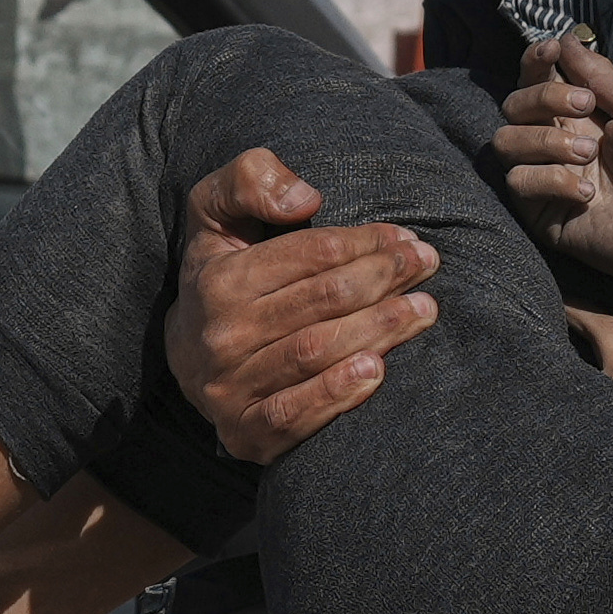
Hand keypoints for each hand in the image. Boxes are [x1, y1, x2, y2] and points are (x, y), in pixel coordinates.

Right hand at [167, 145, 433, 466]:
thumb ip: (249, 180)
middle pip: (323, 301)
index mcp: (218, 280)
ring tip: (424, 310)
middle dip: (384, 279)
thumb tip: (306, 200)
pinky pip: (296, 414)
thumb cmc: (221, 273)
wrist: (185, 356)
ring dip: (380, 329)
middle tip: (427, 265)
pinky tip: (378, 370)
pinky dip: (338, 394)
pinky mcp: (245, 433)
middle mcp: (221, 336)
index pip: (309, 255)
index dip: (363, 243)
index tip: (404, 238)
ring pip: (317, 352)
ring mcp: (230, 389)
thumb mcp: (216, 212)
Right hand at [499, 35, 612, 286]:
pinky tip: (587, 193)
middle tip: (587, 108)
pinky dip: (552, 180)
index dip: (535, 61)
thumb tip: (568, 39)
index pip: (537, 79)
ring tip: (588, 155)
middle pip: (514, 104)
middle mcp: (557, 142)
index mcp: (580, 116)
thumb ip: (598, 73)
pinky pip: (518, 180)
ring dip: (548, 140)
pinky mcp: (538, 211)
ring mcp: (546, 176)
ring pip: (506, 140)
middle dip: (546, 97)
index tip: (552, 51)